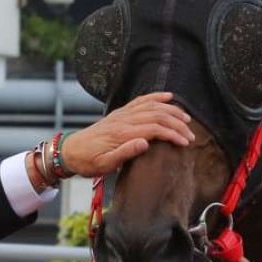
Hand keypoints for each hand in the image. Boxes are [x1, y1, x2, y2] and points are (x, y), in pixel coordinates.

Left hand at [61, 93, 194, 176]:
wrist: (70, 151)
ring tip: (186, 119)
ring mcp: (122, 114)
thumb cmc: (88, 162)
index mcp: (122, 133)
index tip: (185, 143)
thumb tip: (146, 143)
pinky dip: (156, 97)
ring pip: (152, 106)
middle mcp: (124, 120)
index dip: (173, 134)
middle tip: (191, 135)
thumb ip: (125, 153)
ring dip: (171, 110)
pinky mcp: (120, 112)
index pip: (154, 129)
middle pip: (157, 116)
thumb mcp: (105, 165)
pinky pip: (140, 101)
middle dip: (177, 123)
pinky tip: (168, 96)